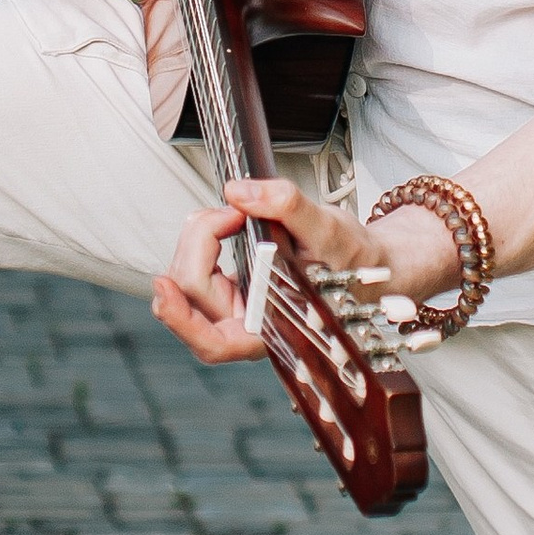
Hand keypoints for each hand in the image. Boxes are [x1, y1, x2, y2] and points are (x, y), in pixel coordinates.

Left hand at [149, 174, 460, 364]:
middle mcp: (248, 324)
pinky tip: (226, 221)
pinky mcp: (233, 285)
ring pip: (190, 277)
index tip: (162, 285)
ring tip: (234, 214)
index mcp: (271, 331)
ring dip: (200, 238)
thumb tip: (240, 191)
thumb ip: (287, 206)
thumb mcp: (330, 229)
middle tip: (232, 211)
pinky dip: (206, 235)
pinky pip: (200, 263)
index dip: (181, 321)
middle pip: (192, 295)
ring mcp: (237, 305)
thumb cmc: (355, 261)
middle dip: (199, 244)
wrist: (372, 262)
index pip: (213, 343)